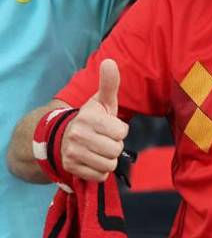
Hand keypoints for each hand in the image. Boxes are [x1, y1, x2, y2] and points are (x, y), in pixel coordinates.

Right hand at [60, 59, 127, 181]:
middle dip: (113, 146)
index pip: (122, 132)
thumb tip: (110, 61)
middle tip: (103, 139)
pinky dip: (99, 171)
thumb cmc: (91, 118)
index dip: (119, 130)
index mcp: (88, 118)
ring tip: (97, 149)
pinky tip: (91, 160)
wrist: (62, 137)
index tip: (108, 126)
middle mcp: (78, 136)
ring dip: (107, 159)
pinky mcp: (71, 168)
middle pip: (116, 149)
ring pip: (109, 164)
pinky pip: (100, 176)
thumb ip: (109, 83)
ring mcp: (73, 153)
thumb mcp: (101, 101)